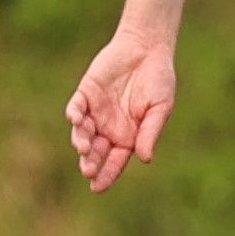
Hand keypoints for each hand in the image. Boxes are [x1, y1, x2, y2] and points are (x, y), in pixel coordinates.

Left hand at [67, 23, 177, 189]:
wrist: (147, 48)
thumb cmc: (158, 80)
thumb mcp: (160, 108)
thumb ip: (150, 132)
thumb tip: (145, 159)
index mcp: (128, 136)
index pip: (115, 161)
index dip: (106, 174)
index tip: (97, 187)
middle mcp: (109, 128)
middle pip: (96, 152)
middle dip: (90, 162)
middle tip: (87, 170)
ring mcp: (96, 111)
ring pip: (83, 132)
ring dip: (81, 141)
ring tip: (83, 147)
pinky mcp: (85, 93)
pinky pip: (76, 108)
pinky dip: (74, 115)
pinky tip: (76, 120)